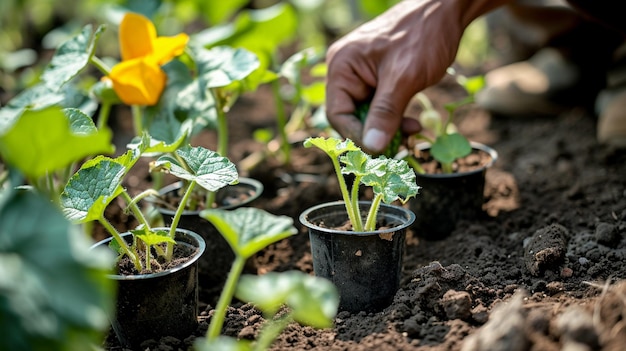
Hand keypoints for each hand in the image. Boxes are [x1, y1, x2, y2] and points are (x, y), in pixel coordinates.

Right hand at [325, 0, 504, 152]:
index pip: (338, 114)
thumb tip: (372, 148)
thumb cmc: (423, 36)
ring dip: (389, 128)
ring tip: (412, 131)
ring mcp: (362, 75)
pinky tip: (413, 123)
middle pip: (351, 117)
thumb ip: (386, 113)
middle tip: (401, 145)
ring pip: (369, 115)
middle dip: (376, 133)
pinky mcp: (379, 79)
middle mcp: (346, 72)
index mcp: (342, 67)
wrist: (446, 11)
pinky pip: (381, 107)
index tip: (380, 151)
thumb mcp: (404, 78)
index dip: (357, 136)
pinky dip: (395, 118)